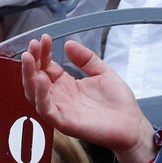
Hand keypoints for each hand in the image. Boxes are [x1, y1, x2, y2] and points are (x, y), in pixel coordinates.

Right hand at [20, 35, 154, 162]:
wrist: (132, 124)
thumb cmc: (118, 102)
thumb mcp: (103, 73)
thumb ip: (86, 59)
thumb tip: (69, 43)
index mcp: (67, 85)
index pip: (46, 67)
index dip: (43, 53)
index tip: (44, 38)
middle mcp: (59, 97)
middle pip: (36, 79)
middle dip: (31, 61)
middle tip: (33, 45)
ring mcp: (60, 110)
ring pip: (34, 95)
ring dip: (29, 76)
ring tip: (30, 58)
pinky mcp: (65, 122)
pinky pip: (46, 110)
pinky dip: (41, 95)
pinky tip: (42, 79)